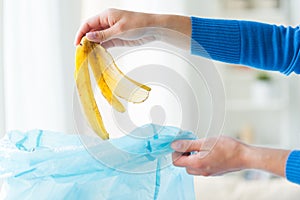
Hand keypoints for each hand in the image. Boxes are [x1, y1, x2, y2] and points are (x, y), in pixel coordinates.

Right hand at [74, 9, 190, 49]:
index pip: (88, 23)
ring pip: (98, 38)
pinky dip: (101, 48)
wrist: (153, 29)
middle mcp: (107, 22)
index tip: (77, 44)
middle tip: (81, 52)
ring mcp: (112, 31)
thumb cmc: (138, 24)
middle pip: (92, 31)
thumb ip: (103, 34)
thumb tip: (88, 37)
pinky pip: (106, 43)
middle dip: (85, 40)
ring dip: (93, 45)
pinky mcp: (117, 38)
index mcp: (106, 15)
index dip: (81, 33)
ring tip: (88, 55)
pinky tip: (97, 54)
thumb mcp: (119, 30)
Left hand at [171, 136, 290, 176]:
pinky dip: (200, 160)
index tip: (181, 143)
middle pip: (183, 165)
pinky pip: (201, 167)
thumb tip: (174, 145)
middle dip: (184, 154)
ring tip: (199, 147)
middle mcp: (201, 171)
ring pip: (192, 167)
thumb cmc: (228, 148)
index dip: (176, 151)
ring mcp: (208, 173)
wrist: (245, 156)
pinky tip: (207, 151)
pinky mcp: (214, 171)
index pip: (176, 161)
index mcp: (197, 164)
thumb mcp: (205, 142)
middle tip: (191, 144)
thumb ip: (188, 144)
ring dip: (191, 157)